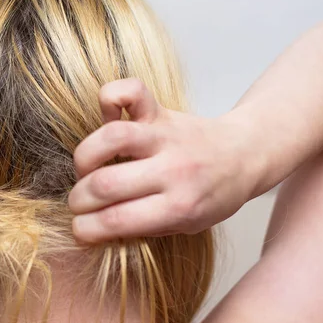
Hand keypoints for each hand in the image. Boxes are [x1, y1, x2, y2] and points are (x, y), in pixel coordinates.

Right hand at [69, 78, 264, 242]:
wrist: (244, 154)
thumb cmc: (212, 195)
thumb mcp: (187, 225)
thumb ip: (144, 227)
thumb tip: (96, 225)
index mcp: (180, 207)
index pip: (117, 221)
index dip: (85, 229)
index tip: (80, 230)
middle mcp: (172, 170)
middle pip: (106, 185)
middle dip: (78, 200)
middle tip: (78, 203)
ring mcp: (165, 136)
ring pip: (112, 138)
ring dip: (85, 158)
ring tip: (86, 169)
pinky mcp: (160, 111)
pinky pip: (130, 92)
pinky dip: (110, 95)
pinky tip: (106, 115)